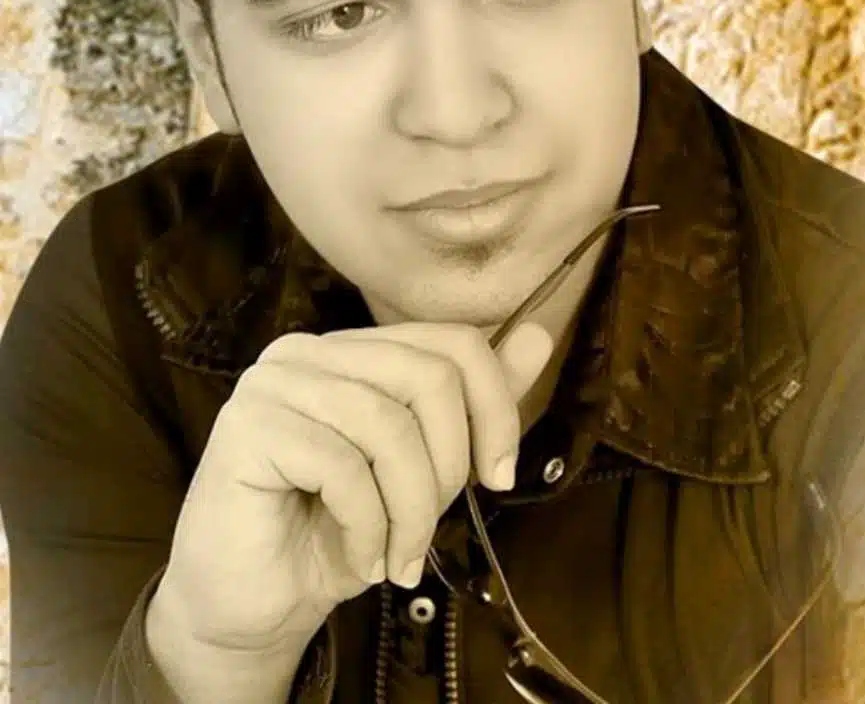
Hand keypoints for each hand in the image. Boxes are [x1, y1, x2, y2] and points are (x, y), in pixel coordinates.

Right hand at [149, 321, 552, 659]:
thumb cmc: (335, 532)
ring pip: (388, 426)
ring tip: (400, 558)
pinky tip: (361, 559)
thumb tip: (539, 336)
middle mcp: (309, 351)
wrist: (252, 606)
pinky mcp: (248, 425)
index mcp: (353, 350)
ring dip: (411, 510)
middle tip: (432, 531)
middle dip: (450, 467)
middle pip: (428, 376)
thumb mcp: (421, 470)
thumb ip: (473, 405)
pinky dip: (369, 526)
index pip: (451, 342)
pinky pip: (343, 467)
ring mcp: (274, 382)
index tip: (499, 477)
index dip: (495, 408)